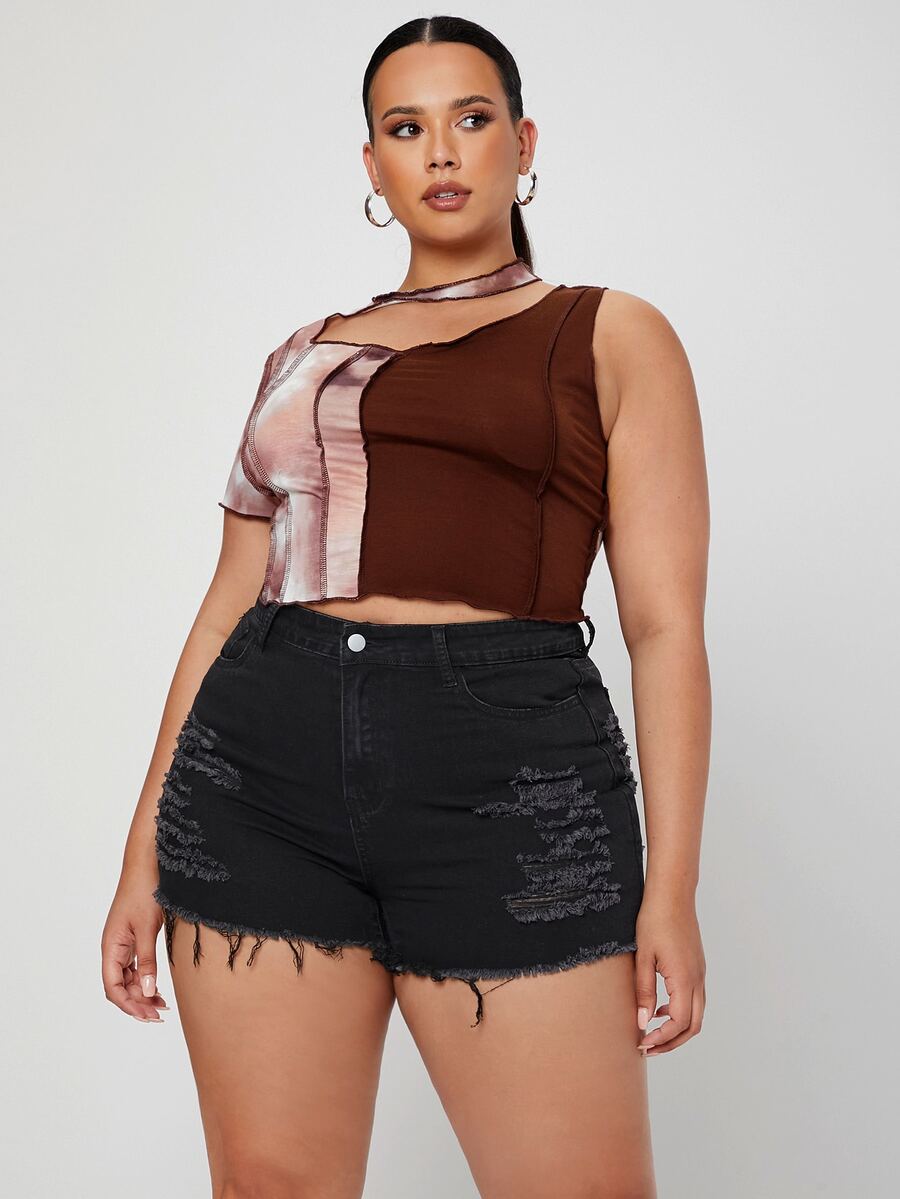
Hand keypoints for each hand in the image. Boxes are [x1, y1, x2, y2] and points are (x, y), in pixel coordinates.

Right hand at [101, 863, 169, 1022]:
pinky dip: (144, 979)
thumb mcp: (147, 928)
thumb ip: (146, 960)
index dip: (128, 1004)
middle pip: (119, 986)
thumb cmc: (144, 891)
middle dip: (136, 1003)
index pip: (113, 987)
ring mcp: (122, 943)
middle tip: (159, 1015)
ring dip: (141, 993)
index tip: (148, 1015)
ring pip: (127, 978)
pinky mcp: (133, 937)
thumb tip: (146, 991)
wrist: (147, 864)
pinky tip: (157, 987)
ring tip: (162, 1005)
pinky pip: (134, 966)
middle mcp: (113, 947)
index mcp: (111, 947)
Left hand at [633, 890, 705, 1055]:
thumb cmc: (654, 921)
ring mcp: (700, 973)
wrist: (672, 894)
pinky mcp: (697, 967)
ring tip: (652, 1033)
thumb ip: (644, 991)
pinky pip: (694, 999)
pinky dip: (680, 1012)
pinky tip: (660, 1008)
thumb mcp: (643, 957)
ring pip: (696, 1014)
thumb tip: (644, 1022)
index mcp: (685, 980)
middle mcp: (698, 980)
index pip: (678, 1023)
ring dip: (677, 1029)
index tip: (642, 1044)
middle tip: (648, 1048)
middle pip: (692, 1026)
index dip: (661, 1039)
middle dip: (671, 1042)